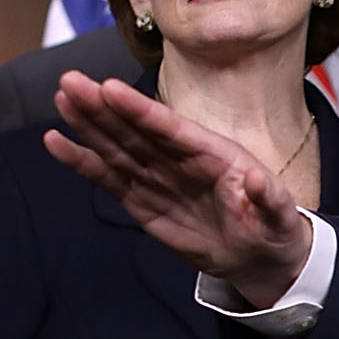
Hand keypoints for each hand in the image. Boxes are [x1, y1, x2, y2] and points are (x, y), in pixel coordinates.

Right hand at [41, 75, 314, 305]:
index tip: (110, 89)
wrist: (259, 257)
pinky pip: (109, 178)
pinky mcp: (142, 200)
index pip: (171, 128)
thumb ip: (270, 200)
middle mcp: (180, 159)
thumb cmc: (274, 230)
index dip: (140, 110)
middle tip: (70, 82)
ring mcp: (158, 178)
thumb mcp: (281, 218)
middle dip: (102, 107)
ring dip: (88, 124)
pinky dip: (83, 162)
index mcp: (213, 154)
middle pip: (136, 129)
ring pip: (117, 147)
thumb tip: (255, 181)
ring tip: (61, 98)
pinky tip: (58, 142)